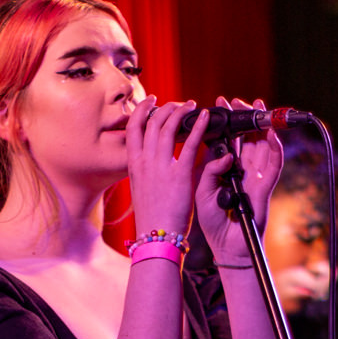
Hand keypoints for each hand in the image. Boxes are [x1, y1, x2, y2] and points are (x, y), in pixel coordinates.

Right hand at [125, 96, 210, 237]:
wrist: (156, 237)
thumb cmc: (152, 217)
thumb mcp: (143, 189)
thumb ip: (149, 171)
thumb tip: (157, 161)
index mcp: (134, 165)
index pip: (133, 128)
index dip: (141, 110)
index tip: (152, 102)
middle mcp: (145, 162)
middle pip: (152, 123)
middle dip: (165, 107)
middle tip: (178, 104)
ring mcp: (160, 167)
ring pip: (168, 127)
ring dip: (180, 112)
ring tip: (190, 105)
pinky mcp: (179, 174)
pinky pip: (190, 143)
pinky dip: (197, 126)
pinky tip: (204, 117)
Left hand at [194, 96, 284, 258]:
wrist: (227, 246)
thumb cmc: (214, 222)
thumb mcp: (203, 192)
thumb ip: (209, 171)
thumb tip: (223, 154)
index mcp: (227, 171)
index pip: (228, 141)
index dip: (225, 123)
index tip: (218, 105)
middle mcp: (243, 171)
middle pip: (247, 138)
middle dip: (244, 118)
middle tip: (237, 100)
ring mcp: (256, 178)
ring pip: (263, 146)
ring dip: (262, 126)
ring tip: (258, 106)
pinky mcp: (265, 188)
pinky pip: (274, 166)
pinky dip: (275, 150)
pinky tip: (272, 135)